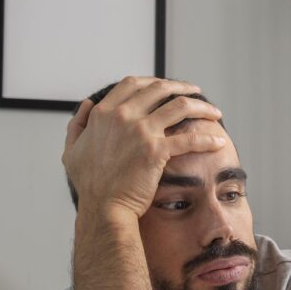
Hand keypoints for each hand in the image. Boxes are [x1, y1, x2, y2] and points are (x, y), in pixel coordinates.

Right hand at [62, 76, 224, 220]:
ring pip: (179, 107)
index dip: (152, 81)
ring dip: (201, 106)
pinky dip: (207, 139)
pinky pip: (189, 139)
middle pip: (160, 89)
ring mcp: (141, 132)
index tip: (166, 87)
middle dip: (182, 87)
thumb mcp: (72, 150)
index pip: (133, 84)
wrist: (103, 208)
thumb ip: (78, 124)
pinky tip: (218, 141)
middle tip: (196, 92)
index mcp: (104, 113)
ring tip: (214, 112)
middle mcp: (123, 116)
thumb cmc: (89, 184)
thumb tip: (87, 104)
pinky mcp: (157, 151)